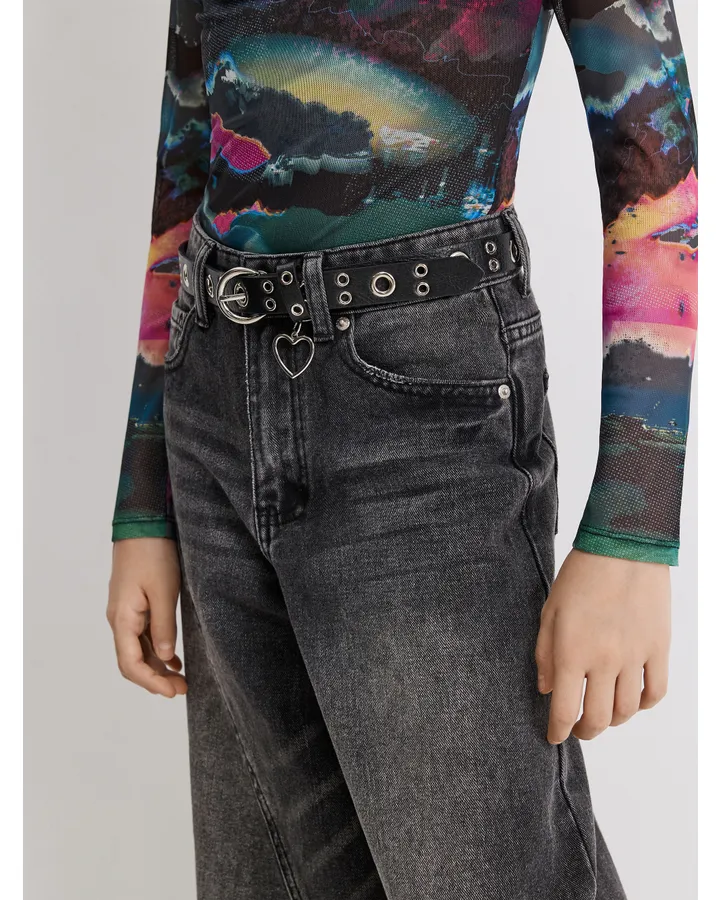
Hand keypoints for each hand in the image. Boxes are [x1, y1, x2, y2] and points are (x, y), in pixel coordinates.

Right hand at [107, 538, 186, 697]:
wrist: (142, 524)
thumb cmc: (153, 554)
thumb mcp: (164, 591)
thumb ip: (163, 627)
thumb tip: (163, 658)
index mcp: (122, 619)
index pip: (130, 664)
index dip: (151, 682)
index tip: (174, 693)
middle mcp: (119, 619)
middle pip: (132, 661)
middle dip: (155, 680)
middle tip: (183, 690)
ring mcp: (125, 613)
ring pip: (137, 650)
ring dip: (157, 667)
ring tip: (181, 679)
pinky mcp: (134, 605)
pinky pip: (142, 636)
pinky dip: (156, 650)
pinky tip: (173, 658)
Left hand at [535, 548, 670, 743]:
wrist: (624, 548)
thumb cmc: (581, 575)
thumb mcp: (550, 611)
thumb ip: (545, 654)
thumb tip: (546, 689)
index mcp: (572, 652)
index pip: (565, 709)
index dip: (558, 731)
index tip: (554, 737)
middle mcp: (605, 661)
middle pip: (599, 717)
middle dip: (586, 731)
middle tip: (580, 729)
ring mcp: (635, 657)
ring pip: (628, 710)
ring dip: (614, 721)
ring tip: (604, 715)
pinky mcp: (658, 649)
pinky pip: (655, 691)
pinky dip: (644, 704)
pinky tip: (633, 700)